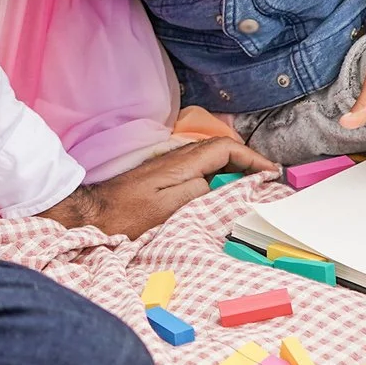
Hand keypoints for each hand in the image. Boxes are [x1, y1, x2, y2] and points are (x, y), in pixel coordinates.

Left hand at [37, 137, 276, 239]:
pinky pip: (201, 168)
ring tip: (253, 186)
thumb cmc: (129, 215)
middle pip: (222, 149)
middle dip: (249, 161)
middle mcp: (179, 158)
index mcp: (183, 162)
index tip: (272, 172)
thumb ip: (200, 193)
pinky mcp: (164, 176)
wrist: (93, 214)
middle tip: (268, 180)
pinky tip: (222, 191)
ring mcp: (171, 165)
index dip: (252, 158)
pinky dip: (219, 175)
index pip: (227, 149)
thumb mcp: (169, 209)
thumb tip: (226, 183)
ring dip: (235, 168)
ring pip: (212, 158)